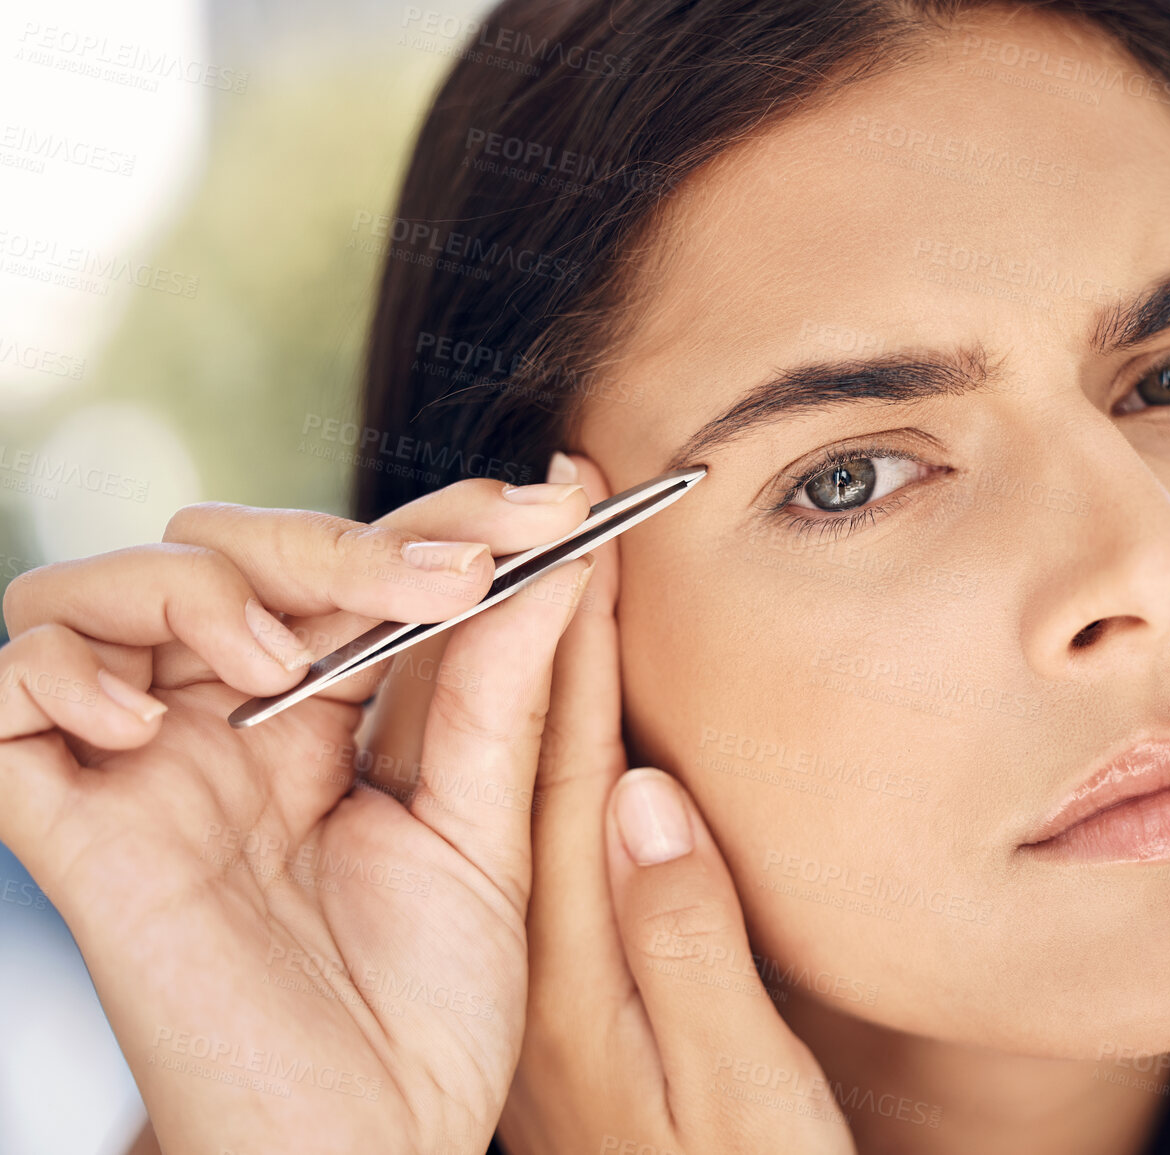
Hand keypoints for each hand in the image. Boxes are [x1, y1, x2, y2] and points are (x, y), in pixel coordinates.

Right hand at [0, 467, 593, 1153]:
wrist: (374, 1142)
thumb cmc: (434, 1005)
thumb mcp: (484, 826)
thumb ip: (506, 688)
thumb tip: (564, 549)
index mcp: (328, 719)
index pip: (355, 570)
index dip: (437, 521)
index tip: (548, 503)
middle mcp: (227, 727)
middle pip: (229, 552)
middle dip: (340, 542)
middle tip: (450, 578)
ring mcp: (145, 770)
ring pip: (101, 592)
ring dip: (199, 590)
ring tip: (286, 667)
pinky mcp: (72, 834)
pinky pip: (3, 700)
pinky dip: (60, 673)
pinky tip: (148, 722)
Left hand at [494, 459, 856, 1154]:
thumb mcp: (733, 1085)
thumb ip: (683, 943)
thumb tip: (644, 792)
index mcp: (567, 964)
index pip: (545, 765)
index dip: (555, 640)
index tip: (572, 533)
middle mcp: (535, 942)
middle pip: (506, 749)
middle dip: (522, 612)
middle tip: (549, 499)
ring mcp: (549, 948)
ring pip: (518, 769)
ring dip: (533, 652)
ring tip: (557, 547)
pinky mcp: (576, 958)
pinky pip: (547, 819)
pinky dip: (563, 730)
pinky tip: (572, 678)